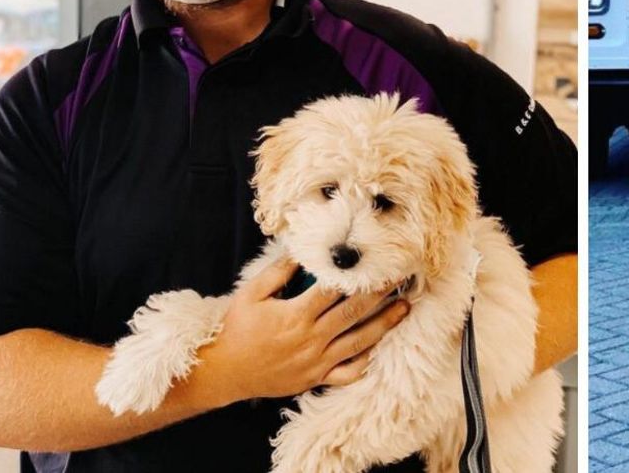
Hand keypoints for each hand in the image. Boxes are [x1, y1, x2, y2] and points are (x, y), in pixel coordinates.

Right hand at [194, 257, 408, 406]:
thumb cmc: (236, 329)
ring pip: (359, 342)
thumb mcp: (251, 294)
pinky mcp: (316, 378)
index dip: (356, 275)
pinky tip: (381, 346)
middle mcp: (311, 339)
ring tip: (404, 307)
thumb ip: (278, 272)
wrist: (223, 372)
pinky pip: (348, 373)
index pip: (333, 290)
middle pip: (353, 312)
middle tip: (401, 278)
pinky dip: (367, 361)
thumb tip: (301, 249)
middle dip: (380, 293)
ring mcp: (316, 362)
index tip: (374, 261)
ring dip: (384, 324)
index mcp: (295, 316)